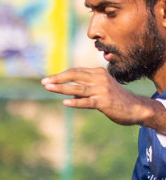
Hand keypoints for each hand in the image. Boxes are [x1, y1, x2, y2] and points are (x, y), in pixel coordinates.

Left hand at [41, 67, 163, 128]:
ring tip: (49, 88)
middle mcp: (100, 79)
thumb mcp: (99, 89)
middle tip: (43, 82)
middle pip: (75, 76)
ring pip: (78, 88)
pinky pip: (87, 102)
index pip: (75, 71)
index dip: (60, 75)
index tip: (47, 80)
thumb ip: (85, 89)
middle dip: (58, 79)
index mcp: (98, 73)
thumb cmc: (114, 98)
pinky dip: (76, 102)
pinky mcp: (104, 102)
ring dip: (62, 88)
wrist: (135, 108)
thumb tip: (69, 94)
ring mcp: (102, 90)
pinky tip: (65, 103)